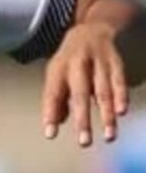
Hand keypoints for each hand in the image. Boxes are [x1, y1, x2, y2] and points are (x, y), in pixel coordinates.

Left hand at [42, 21, 128, 146]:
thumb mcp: (57, 76)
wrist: (91, 30)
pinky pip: (119, 81)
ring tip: (109, 136)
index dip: (50, 113)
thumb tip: (55, 125)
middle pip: (80, 94)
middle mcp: (77, 65)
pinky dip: (121, 96)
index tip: (50, 135)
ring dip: (106, 115)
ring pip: (103, 91)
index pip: (52, 93)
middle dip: (83, 119)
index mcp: (58, 69)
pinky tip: (122, 112)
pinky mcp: (115, 63)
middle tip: (84, 142)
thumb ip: (56, 100)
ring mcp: (98, 63)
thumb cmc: (69, 62)